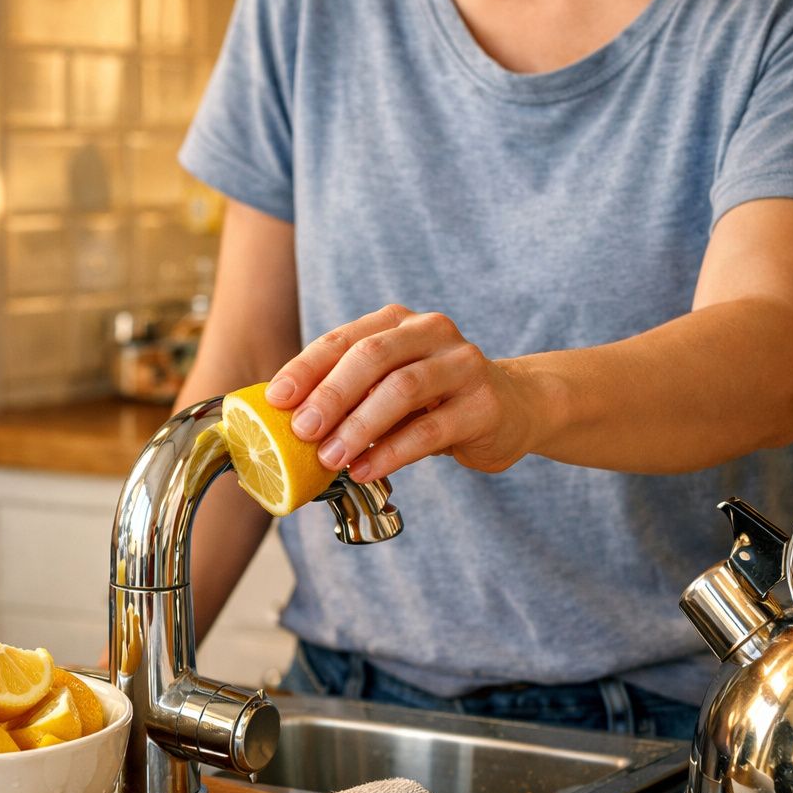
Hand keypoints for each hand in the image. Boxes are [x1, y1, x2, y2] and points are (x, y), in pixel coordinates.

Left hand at [265, 304, 542, 481]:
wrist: (516, 407)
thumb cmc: (436, 400)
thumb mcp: (391, 386)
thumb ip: (351, 395)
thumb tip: (284, 427)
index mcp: (398, 322)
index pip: (344, 338)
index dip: (306, 367)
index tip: (276, 399)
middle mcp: (431, 332)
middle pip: (372, 356)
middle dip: (331, 393)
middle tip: (302, 430)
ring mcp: (463, 365)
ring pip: (403, 389)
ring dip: (359, 426)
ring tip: (330, 458)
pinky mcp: (484, 404)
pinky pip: (430, 429)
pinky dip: (391, 452)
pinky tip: (365, 470)